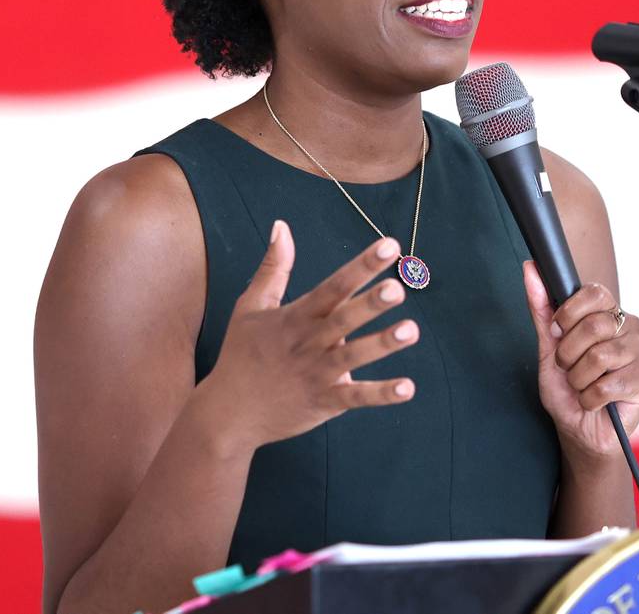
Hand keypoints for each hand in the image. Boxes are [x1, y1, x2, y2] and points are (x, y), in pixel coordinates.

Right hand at [204, 220, 418, 449]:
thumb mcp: (251, 305)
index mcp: (295, 316)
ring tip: (410, 330)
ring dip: (381, 344)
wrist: (227, 413)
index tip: (389, 247)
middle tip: (398, 288)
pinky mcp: (322, 402)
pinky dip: (380, 394)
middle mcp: (308, 342)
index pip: (333, 286)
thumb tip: (281, 225)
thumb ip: (273, 266)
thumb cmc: (241, 353)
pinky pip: (353, 398)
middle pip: (343, 319)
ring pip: (352, 357)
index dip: (361, 267)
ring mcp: (315, 374)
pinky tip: (407, 388)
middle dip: (370, 303)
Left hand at [523, 260, 638, 460]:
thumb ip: (541, 308)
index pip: (595, 292)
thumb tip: (530, 269)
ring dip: (578, 378)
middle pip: (594, 325)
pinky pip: (607, 385)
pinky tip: (594, 401)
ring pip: (599, 356)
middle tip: (568, 367)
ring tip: (581, 385)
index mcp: (607, 313)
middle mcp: (629, 327)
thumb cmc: (565, 386)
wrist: (578, 428)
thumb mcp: (547, 345)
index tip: (558, 330)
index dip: (569, 312)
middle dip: (568, 352)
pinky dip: (589, 397)